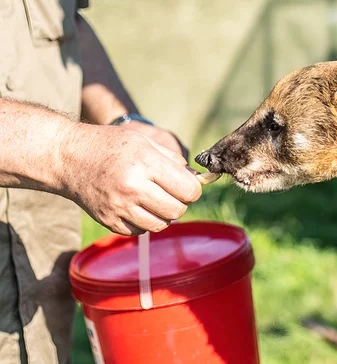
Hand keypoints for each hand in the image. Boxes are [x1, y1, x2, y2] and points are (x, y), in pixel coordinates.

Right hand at [57, 123, 201, 234]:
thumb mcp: (144, 140)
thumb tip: (197, 180)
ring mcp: (119, 207)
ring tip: (154, 199)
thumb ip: (174, 160)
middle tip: (172, 193)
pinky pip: (141, 231)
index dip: (193, 189)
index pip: (188, 190)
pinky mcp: (109, 221)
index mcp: (145, 164)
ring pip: (161, 225)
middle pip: (177, 211)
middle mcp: (132, 188)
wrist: (68, 158)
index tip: (187, 185)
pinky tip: (137, 206)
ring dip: (163, 215)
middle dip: (180, 203)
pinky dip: (145, 221)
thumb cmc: (110, 145)